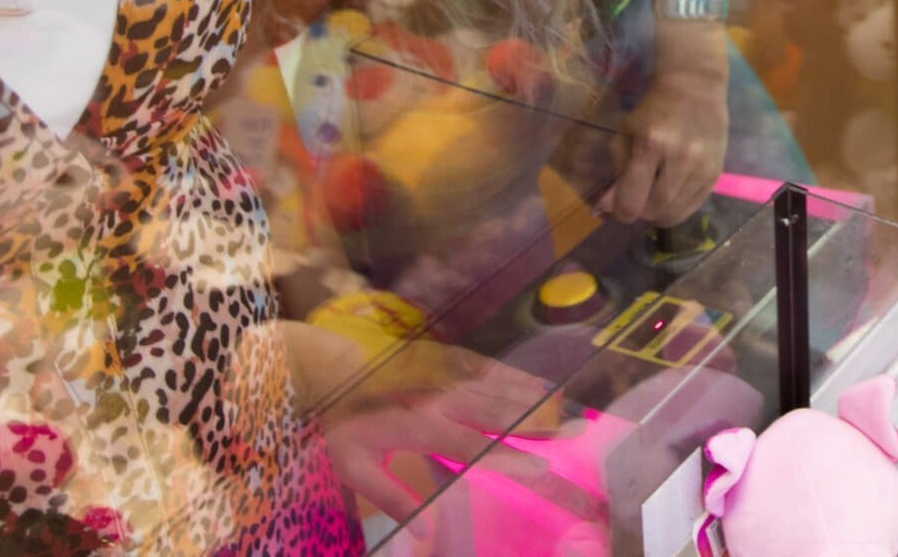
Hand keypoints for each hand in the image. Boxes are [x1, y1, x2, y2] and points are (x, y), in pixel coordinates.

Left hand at [287, 324, 561, 526]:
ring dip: (533, 398)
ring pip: (496, 387)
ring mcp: (443, 376)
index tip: (540, 465)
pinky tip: (534, 384)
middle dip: (536, 422)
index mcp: (419, 426)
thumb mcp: (356, 470)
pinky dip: (513, 376)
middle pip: (496, 411)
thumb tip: (424, 534)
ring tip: (566, 409)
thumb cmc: (340, 427)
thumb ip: (393, 498)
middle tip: (573, 430)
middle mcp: (439, 397)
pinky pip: (485, 368)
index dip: (507, 455)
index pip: (472, 444)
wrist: (324, 372)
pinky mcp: (443, 362)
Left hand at [602, 19, 729, 225]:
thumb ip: (616, 173)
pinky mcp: (716, 174)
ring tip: (653, 194)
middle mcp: (681, 159)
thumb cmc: (653, 109)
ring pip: (674, 214)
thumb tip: (604, 208)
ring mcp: (702, 168)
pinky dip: (677, 209)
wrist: (695, 87)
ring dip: (658, 212)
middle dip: (639, 210)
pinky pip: (693, 208)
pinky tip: (671, 193)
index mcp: (651, 145)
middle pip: (653, 212)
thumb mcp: (626, 134)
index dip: (620, 210)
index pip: (632, 202)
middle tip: (636, 196)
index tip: (618, 203)